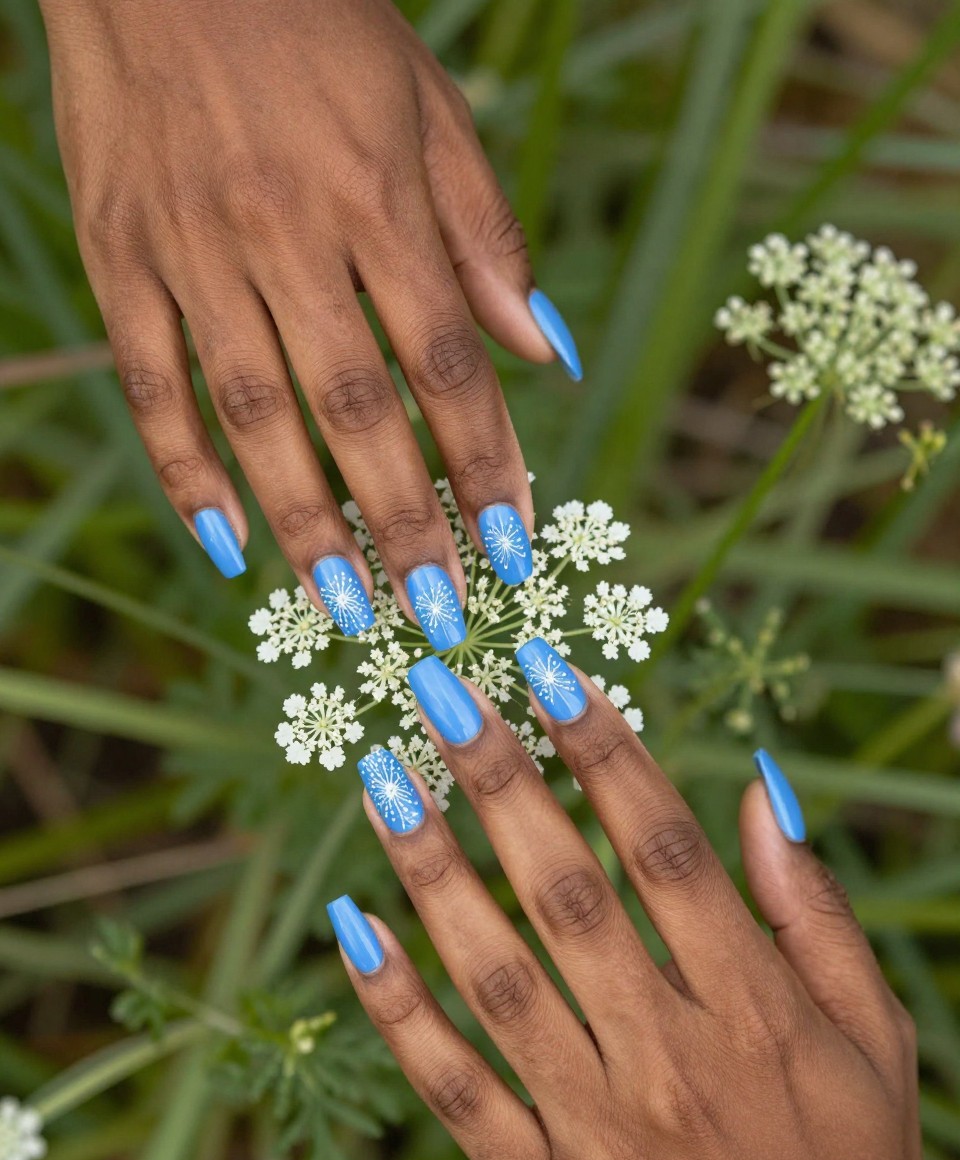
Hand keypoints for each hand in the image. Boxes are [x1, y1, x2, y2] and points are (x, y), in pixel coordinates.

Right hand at [39, 0, 577, 631]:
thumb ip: (485, 235)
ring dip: (304, 522)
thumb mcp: (428, 106)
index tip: (509, 544)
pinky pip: (151, 382)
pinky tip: (225, 541)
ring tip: (345, 605)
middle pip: (355, 408)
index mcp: (376, 197)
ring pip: (253, 414)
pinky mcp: (117, 255)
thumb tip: (544, 354)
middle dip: (403, 520)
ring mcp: (191, 249)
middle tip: (435, 611)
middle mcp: (286, 233)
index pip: (447, 361)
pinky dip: (184, 467)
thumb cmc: (315, 26)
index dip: (483, 462)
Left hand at [330, 642, 932, 1159]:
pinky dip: (399, 1011)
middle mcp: (670, 1057)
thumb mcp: (874, 1040)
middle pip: (567, 892)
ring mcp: (598, 1129)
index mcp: (754, 1008)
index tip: (546, 668)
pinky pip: (456, 1091)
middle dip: (500, 781)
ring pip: (497, 977)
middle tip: (440, 692)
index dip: (602, 748)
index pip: (664, 847)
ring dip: (433, 872)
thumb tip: (760, 790)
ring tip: (383, 781)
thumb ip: (816, 913)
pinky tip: (355, 929)